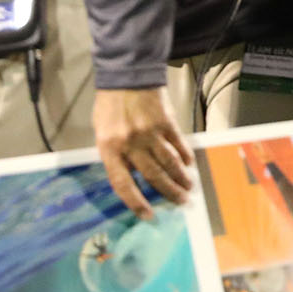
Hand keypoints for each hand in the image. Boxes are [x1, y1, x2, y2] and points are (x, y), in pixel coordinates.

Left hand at [93, 87, 193, 219]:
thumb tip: (130, 174)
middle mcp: (131, 144)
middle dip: (169, 192)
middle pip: (153, 175)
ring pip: (169, 162)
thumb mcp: (102, 132)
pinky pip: (178, 144)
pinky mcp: (167, 122)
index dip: (136, 202)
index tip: (148, 215)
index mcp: (110, 148)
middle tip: (181, 202)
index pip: (123, 183)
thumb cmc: (110, 105)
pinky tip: (189, 164)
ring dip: (181, 178)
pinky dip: (185, 156)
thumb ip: (114, 153)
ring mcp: (151, 133)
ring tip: (189, 188)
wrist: (126, 76)